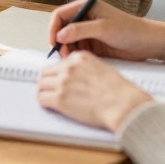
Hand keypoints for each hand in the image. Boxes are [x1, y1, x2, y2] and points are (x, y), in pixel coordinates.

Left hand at [37, 51, 151, 130]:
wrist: (124, 105)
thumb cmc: (119, 92)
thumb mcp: (102, 69)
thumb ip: (85, 69)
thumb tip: (76, 78)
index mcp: (80, 57)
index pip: (59, 63)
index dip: (58, 74)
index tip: (57, 80)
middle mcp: (69, 67)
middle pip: (46, 72)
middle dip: (47, 81)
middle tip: (49, 89)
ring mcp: (63, 82)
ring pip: (41, 85)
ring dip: (44, 92)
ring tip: (48, 98)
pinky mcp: (60, 99)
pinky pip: (41, 99)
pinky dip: (44, 103)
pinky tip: (50, 106)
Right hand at [47, 0, 164, 60]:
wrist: (147, 43)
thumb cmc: (128, 30)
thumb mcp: (102, 28)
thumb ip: (79, 30)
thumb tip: (59, 36)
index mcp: (85, 6)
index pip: (60, 14)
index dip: (54, 28)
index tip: (53, 42)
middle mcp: (84, 17)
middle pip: (62, 28)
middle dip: (60, 41)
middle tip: (62, 54)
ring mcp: (88, 31)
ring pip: (68, 40)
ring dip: (67, 49)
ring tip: (71, 59)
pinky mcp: (93, 44)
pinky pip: (77, 49)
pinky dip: (75, 55)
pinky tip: (78, 60)